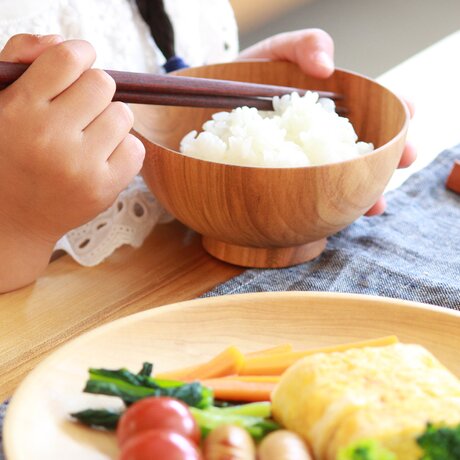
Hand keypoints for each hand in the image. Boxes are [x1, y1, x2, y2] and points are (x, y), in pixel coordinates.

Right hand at [0, 34, 144, 291]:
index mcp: (20, 109)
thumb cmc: (6, 151)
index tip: (77, 67)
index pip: (69, 59)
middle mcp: (51, 138)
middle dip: (93, 91)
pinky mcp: (104, 189)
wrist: (10, 217)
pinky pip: (136, 148)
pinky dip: (122, 148)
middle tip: (77, 111)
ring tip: (86, 136)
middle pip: (103, 84)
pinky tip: (100, 157)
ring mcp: (81, 167)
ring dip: (109, 120)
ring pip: (123, 115)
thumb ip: (22, 59)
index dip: (79, 55)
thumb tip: (63, 42)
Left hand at [239, 29, 415, 214]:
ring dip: (363, 193)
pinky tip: (335, 218)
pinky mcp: (285, 184)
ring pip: (342, 181)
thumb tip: (327, 65)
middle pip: (366, 150)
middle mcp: (324, 138)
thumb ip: (304, 47)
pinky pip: (308, 199)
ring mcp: (306, 164)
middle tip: (407, 158)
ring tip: (376, 204)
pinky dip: (323, 210)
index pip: (372, 109)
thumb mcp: (276, 52)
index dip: (395, 109)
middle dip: (391, 156)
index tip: (410, 111)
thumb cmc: (249, 75)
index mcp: (330, 107)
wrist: (209, 104)